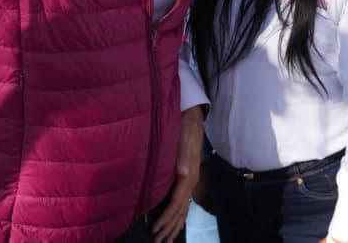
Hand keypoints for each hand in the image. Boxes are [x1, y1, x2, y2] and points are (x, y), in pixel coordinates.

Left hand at [150, 106, 202, 242]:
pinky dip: (180, 215)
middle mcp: (191, 180)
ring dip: (175, 225)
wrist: (192, 118)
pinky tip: (175, 222)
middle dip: (170, 227)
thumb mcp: (183, 140)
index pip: (177, 202)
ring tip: (166, 239)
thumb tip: (183, 174)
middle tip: (158, 242)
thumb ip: (183, 157)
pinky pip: (185, 202)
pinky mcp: (188, 178)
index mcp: (188, 175)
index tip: (155, 229)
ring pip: (184, 208)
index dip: (166, 217)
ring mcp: (191, 180)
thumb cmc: (184, 129)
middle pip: (181, 210)